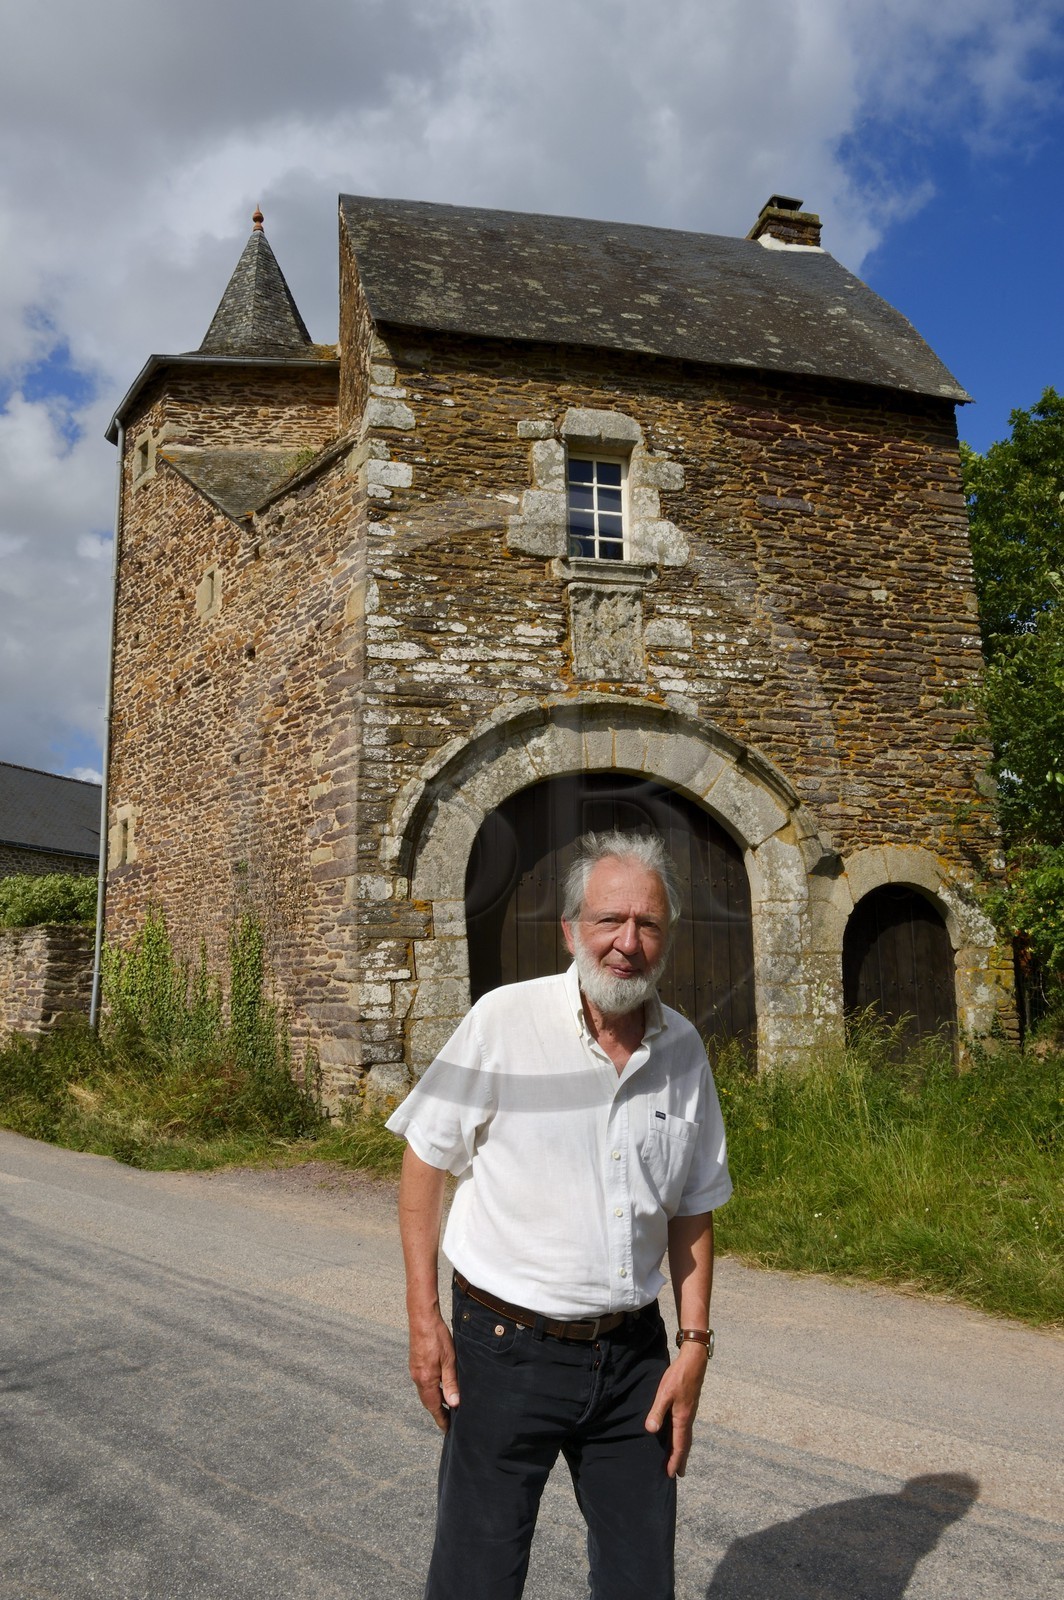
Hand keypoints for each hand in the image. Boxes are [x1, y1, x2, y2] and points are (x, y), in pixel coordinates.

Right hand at [408, 1309, 459, 1431]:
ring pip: (426, 1391)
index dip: (441, 1419)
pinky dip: (432, 1389)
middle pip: (428, 1401)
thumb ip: (451, 1382)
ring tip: (447, 1406)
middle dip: (438, 1412)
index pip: (433, 1406)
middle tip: (448, 1422)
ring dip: (435, 1400)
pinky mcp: (416, 1363)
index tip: (447, 1430)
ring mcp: (415, 1370)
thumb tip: (454, 1404)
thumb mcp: (449, 1360)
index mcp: (426, 1379)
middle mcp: (418, 1377)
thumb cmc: (437, 1336)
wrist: (422, 1317)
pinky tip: (441, 1386)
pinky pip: (424, 1382)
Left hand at [644, 1342, 707, 1476]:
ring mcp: (690, 1412)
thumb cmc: (678, 1377)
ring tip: (678, 1459)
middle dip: (681, 1459)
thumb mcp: (664, 1393)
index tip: (672, 1474)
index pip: (679, 1445)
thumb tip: (651, 1430)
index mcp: (682, 1418)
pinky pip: (685, 1428)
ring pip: (686, 1436)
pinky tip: (678, 1435)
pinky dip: (682, 1438)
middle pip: (685, 1444)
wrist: (694, 1361)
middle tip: (679, 1474)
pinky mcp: (688, 1406)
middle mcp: (688, 1418)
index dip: (675, 1460)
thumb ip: (657, 1411)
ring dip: (682, 1449)